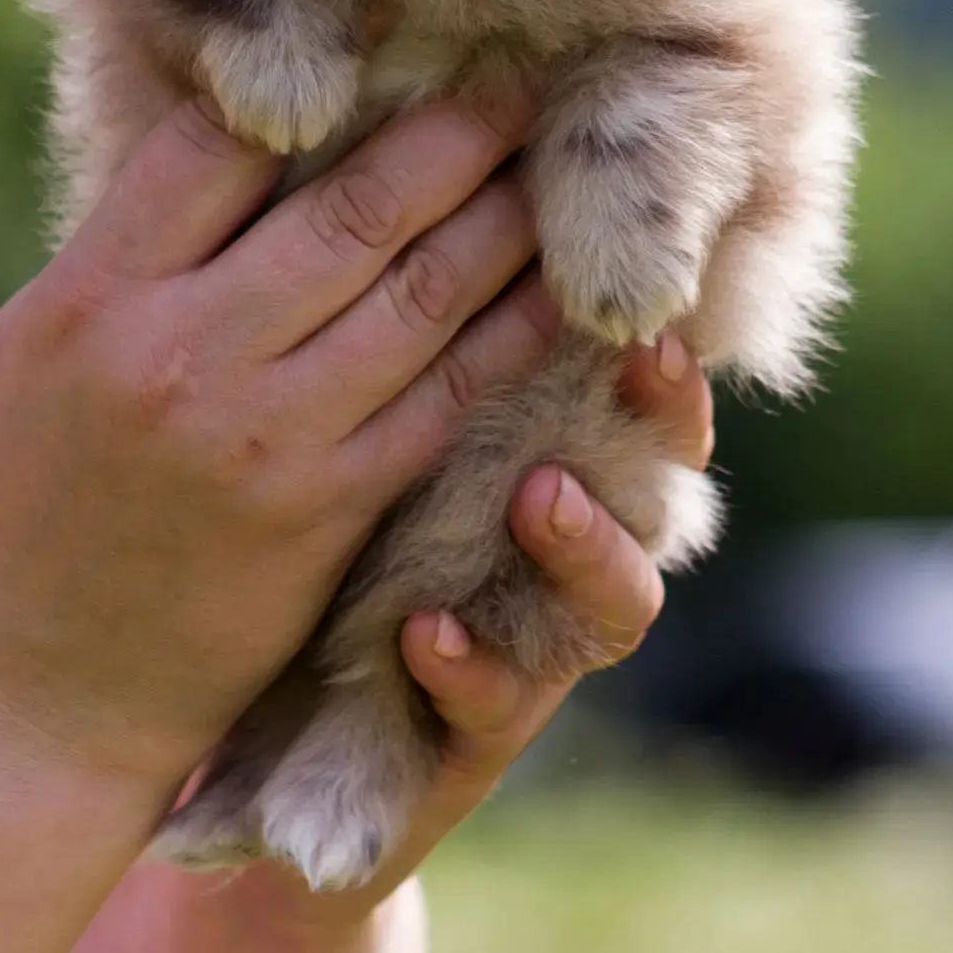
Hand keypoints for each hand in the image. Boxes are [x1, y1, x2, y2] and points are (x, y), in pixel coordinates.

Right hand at [0, 84, 554, 800]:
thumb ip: (131, 249)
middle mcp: (184, 357)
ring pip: (419, 295)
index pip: (219, 145)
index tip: (383, 28)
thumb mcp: (30, 347)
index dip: (310, 75)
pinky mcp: (329, 513)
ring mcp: (266, 439)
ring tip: (556, 156)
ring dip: (504, 216)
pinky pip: (446, 398)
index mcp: (94, 299)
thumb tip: (245, 136)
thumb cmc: (15, 500)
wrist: (23, 695)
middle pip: (349, 209)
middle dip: (449, 131)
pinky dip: (512, 334)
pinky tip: (561, 286)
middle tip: (517, 70)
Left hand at [206, 333, 712, 932]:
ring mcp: (538, 650)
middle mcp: (574, 558)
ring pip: (610, 607)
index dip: (665, 372)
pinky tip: (427, 629)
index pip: (644, 410)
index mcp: (566, 467)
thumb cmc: (351, 534)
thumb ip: (435, 343)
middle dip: (650, 432)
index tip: (653, 321)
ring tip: (538, 496)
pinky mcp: (473, 740)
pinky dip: (469, 667)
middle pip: (658, 499)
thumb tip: (442, 212)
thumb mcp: (394, 430)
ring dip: (585, 548)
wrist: (288, 722)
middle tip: (634, 369)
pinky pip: (495, 709)